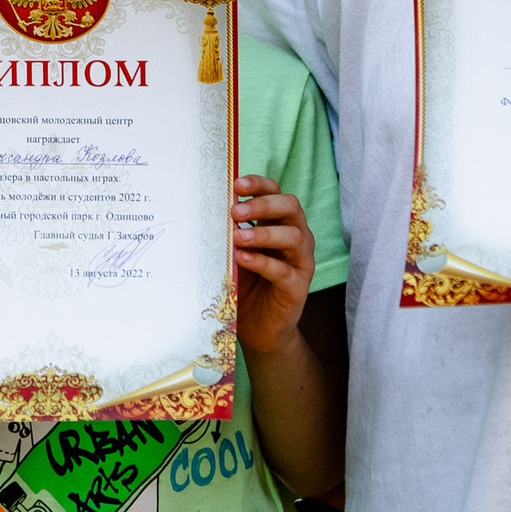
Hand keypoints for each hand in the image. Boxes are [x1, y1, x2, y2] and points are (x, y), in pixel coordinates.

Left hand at [233, 175, 315, 354]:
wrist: (259, 328)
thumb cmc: (246, 282)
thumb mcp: (236, 251)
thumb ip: (231, 231)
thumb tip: (209, 206)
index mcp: (281, 223)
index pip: (277, 192)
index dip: (259, 184)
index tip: (236, 183)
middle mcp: (297, 237)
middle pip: (291, 207)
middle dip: (263, 204)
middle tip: (235, 210)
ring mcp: (301, 262)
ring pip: (293, 236)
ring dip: (264, 233)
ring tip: (238, 237)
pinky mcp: (298, 288)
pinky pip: (284, 271)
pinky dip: (263, 263)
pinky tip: (243, 259)